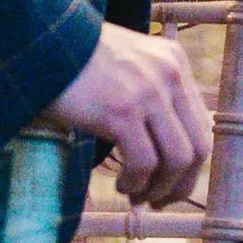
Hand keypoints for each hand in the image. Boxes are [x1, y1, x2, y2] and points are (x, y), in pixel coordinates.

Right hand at [42, 24, 210, 205]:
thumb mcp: (129, 64)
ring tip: (134, 193)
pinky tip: (121, 185)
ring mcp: (149, 92)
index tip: (170, 185)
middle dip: (180, 184)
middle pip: (197, 147)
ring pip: (176, 159)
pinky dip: (136, 182)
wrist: (40, 41)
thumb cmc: (77, 60)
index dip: (190, 165)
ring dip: (158, 188)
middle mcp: (170, 74)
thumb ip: (152, 92)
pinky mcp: (122, 111)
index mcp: (175, 62)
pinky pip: (144, 162)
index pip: (202, 126)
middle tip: (156, 201)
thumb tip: (164, 151)